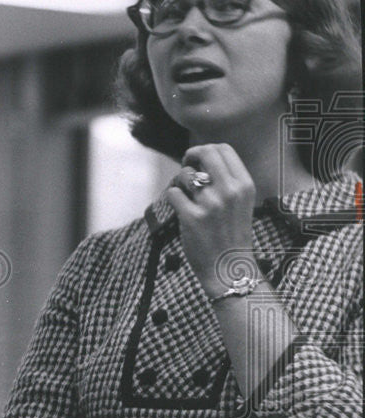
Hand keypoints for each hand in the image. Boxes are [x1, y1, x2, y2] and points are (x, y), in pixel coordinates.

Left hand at [165, 144, 256, 295]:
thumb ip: (227, 181)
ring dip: (179, 182)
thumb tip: (200, 159)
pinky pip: (173, 193)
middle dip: (190, 156)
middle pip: (205, 153)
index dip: (205, 150)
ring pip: (186, 175)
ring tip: (184, 196)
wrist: (229, 268)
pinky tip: (179, 209)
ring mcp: (211, 204)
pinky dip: (172, 198)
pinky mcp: (192, 218)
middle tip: (185, 168)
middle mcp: (230, 191)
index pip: (224, 149)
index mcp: (245, 185)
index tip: (196, 160)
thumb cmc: (231, 234)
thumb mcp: (241, 203)